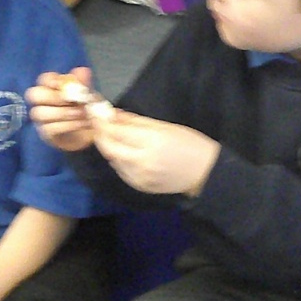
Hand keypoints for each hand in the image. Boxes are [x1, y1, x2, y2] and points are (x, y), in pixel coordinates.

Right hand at [27, 66, 97, 152]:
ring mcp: (42, 118)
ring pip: (39, 113)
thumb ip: (83, 84)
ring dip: (62, 112)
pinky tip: (81, 123)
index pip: (43, 79)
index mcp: (50, 87)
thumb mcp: (87, 95)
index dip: (51, 80)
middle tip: (70, 100)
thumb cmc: (83, 108)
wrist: (89, 132)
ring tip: (81, 113)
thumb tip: (83, 70)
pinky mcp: (46, 133)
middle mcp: (42, 101)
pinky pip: (49, 129)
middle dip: (52, 96)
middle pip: (34, 94)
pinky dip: (67, 125)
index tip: (64, 84)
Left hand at [92, 110, 218, 196]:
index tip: (95, 112)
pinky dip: (118, 159)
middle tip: (98, 124)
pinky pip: (121, 171)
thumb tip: (113, 114)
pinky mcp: (140, 187)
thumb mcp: (165, 127)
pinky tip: (124, 152)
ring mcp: (139, 177)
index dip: (102, 122)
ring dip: (109, 147)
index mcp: (151, 142)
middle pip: (109, 148)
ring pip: (113, 160)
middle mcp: (142, 161)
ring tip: (112, 135)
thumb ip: (136, 121)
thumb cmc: (189, 144)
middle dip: (100, 135)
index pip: (117, 131)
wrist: (205, 173)